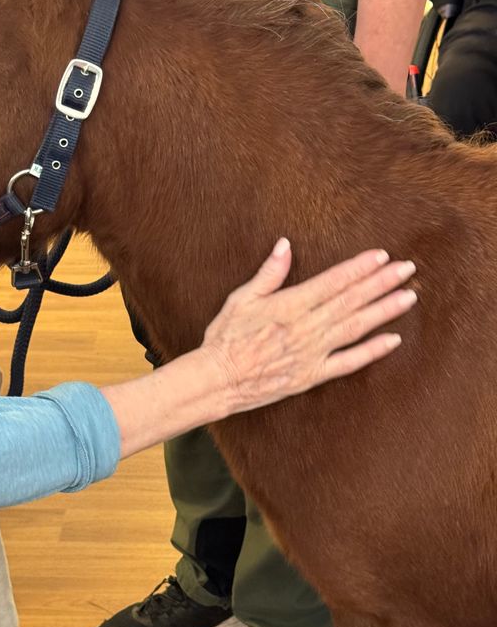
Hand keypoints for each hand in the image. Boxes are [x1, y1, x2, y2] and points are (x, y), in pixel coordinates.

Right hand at [201, 238, 415, 414]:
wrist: (218, 381)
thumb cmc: (225, 338)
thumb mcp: (241, 299)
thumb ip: (268, 273)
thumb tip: (285, 245)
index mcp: (289, 305)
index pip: (332, 281)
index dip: (359, 267)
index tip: (381, 255)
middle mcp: (306, 327)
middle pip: (351, 301)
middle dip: (381, 283)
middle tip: (406, 269)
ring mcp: (311, 353)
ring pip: (355, 328)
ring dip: (383, 311)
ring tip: (408, 297)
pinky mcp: (312, 374)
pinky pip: (348, 362)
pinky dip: (371, 352)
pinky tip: (392, 340)